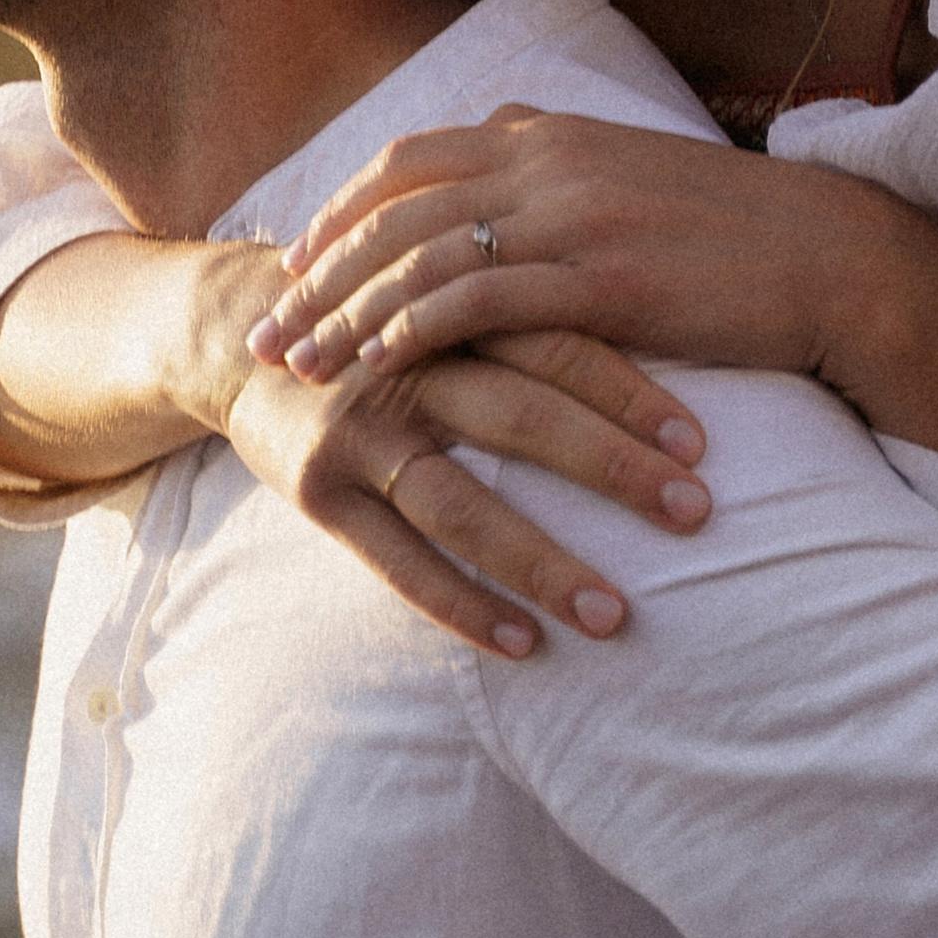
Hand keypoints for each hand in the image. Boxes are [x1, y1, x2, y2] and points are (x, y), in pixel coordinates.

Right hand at [226, 329, 710, 657]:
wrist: (236, 332)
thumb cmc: (380, 319)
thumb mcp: (446, 294)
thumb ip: (527, 309)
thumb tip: (669, 330)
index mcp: (451, 309)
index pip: (555, 344)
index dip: (630, 392)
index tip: (702, 445)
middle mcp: (405, 365)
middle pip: (521, 416)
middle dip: (613, 468)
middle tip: (695, 514)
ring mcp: (356, 432)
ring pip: (461, 504)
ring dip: (541, 563)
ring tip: (614, 615)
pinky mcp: (313, 490)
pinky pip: (396, 561)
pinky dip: (460, 604)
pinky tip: (523, 643)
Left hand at [254, 105, 873, 381]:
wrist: (838, 259)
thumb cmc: (741, 239)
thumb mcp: (635, 182)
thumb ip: (563, 176)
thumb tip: (509, 171)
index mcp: (551, 133)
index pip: (413, 159)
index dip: (344, 212)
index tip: (300, 260)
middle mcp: (546, 160)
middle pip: (393, 206)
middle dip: (320, 268)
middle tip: (268, 321)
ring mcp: (570, 214)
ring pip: (419, 254)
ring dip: (345, 310)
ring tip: (298, 361)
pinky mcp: (596, 276)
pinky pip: (474, 298)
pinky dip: (409, 330)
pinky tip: (372, 368)